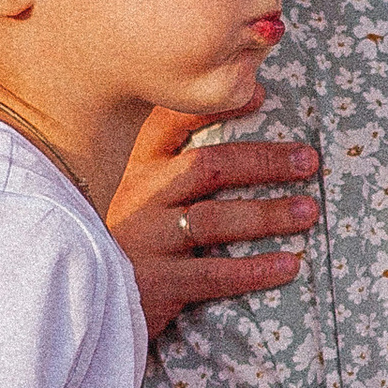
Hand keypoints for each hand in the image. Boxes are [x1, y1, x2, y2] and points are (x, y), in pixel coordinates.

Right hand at [110, 109, 321, 332]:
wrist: (79, 292)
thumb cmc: (120, 238)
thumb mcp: (131, 193)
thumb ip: (168, 168)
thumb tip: (233, 141)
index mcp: (137, 167)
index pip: (174, 123)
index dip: (220, 108)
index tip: (262, 96)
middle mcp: (141, 196)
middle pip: (209, 167)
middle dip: (263, 161)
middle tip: (308, 160)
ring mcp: (148, 239)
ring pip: (214, 219)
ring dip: (267, 214)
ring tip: (308, 211)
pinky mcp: (156, 283)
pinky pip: (213, 274)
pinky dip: (254, 270)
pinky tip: (289, 265)